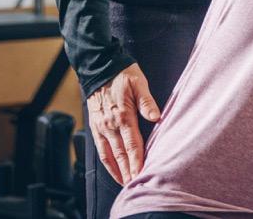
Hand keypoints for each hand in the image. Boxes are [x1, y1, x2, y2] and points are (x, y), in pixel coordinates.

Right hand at [85, 62, 160, 183]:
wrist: (99, 67)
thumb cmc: (123, 74)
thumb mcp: (139, 83)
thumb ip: (148, 102)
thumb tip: (157, 117)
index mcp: (123, 115)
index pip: (133, 144)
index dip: (138, 160)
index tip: (143, 173)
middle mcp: (110, 124)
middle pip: (121, 153)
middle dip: (129, 171)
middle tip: (136, 185)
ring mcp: (101, 127)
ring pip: (109, 154)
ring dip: (117, 170)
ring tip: (125, 182)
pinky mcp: (95, 126)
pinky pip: (100, 149)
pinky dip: (107, 162)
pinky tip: (113, 169)